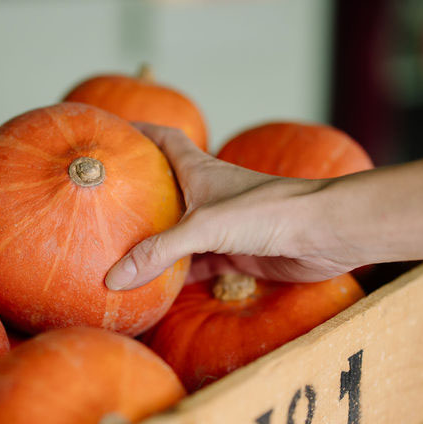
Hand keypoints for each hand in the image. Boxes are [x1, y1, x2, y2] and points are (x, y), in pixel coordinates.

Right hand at [105, 123, 361, 290]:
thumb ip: (160, 251)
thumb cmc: (268, 212)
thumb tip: (114, 278)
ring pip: (176, 235)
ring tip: (114, 256)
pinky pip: (195, 268)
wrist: (324, 234)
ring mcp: (220, 227)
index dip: (136, 132)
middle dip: (135, 199)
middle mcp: (206, 195)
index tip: (108, 133)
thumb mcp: (205, 227)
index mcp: (198, 171)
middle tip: (99, 210)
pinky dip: (175, 278)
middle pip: (162, 192)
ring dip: (152, 245)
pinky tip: (153, 291)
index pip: (162, 139)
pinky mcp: (234, 255)